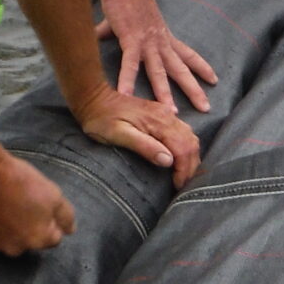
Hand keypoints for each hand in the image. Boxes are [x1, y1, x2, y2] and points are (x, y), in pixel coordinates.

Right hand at [0, 151, 75, 254]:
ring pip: (2, 239)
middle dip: (25, 227)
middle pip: (26, 241)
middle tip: (18, 204)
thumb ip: (66, 216)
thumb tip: (70, 231)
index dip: (48, 221)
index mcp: (38, 239)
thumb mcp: (54, 194)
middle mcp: (15, 248)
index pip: (52, 238)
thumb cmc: (20, 181)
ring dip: (4, 228)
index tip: (39, 206)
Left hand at [76, 84, 202, 189]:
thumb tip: (169, 161)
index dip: (183, 170)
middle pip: (191, 144)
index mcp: (159, 122)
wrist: (93, 97)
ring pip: (190, 137)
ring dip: (190, 158)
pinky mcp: (162, 115)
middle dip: (190, 167)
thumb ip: (144, 146)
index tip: (177, 186)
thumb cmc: (101, 119)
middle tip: (183, 185)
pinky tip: (181, 158)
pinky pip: (184, 132)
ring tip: (183, 175)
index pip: (183, 149)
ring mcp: (166, 114)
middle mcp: (168, 116)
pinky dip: (187, 148)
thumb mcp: (118, 134)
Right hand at [95, 0, 216, 114]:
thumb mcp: (123, 20)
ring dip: (165, 94)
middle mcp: (160, 43)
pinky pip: (130, 65)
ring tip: (172, 113)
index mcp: (164, 38)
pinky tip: (126, 95)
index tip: (214, 80)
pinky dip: (128, 81)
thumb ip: (110, 31)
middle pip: (181, 70)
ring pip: (160, 73)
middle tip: (206, 108)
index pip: (188, 54)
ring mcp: (147, 43)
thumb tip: (96, 34)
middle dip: (194, 89)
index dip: (201, 67)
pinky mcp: (131, 41)